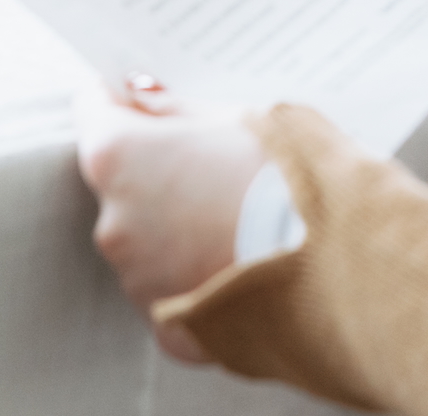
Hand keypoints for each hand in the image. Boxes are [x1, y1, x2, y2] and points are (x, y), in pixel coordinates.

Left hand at [76, 83, 265, 362]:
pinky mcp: (168, 329)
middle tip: (212, 162)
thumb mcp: (234, 116)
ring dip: (175, 226)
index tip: (143, 100)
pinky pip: (171, 291)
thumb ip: (174, 109)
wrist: (335, 262)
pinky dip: (194, 275)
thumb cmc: (286, 175)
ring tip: (237, 214)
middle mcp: (113, 223)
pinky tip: (238, 259)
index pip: (93, 112)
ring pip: (145, 240)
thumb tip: (140, 97)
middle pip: (120, 183)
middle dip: (155, 170)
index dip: (120, 102)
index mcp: (118, 158)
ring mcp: (138, 281)